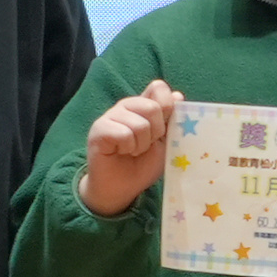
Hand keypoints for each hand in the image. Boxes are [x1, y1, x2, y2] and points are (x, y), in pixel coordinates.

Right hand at [79, 81, 182, 215]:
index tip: (165, 129)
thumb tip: (178, 96)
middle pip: (153, 107)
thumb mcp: (166, 143)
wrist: (122, 188)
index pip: (158, 87)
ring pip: (139, 124)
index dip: (167, 107)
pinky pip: (124, 134)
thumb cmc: (143, 165)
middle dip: (156, 133)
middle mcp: (127, 106)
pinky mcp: (99, 129)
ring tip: (133, 151)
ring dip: (141, 145)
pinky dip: (128, 148)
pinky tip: (121, 152)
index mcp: (144, 106)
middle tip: (147, 145)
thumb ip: (172, 121)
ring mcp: (111, 115)